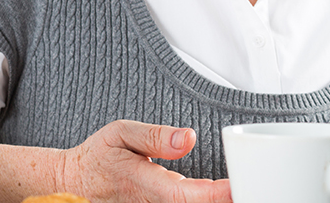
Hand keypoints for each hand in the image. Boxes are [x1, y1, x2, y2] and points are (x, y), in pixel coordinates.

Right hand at [59, 119, 231, 202]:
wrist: (75, 182)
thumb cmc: (100, 154)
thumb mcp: (121, 133)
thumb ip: (156, 136)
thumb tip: (189, 138)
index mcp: (144, 183)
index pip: (185, 195)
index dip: (214, 195)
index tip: (239, 186)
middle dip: (225, 199)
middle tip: (254, 186)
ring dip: (217, 201)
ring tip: (245, 188)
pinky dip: (206, 200)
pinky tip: (225, 194)